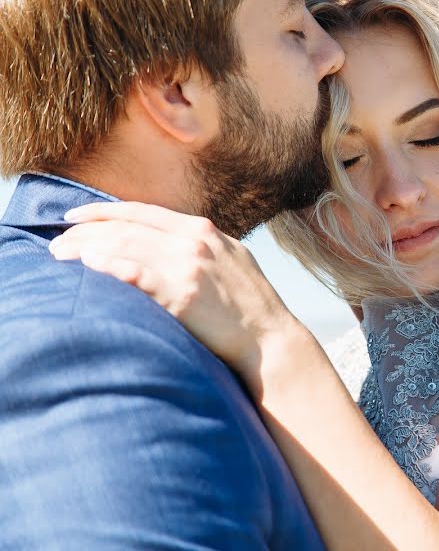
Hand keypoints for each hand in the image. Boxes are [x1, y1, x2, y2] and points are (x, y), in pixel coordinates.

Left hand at [49, 202, 297, 382]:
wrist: (270, 339)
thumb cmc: (249, 305)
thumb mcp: (229, 259)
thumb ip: (199, 245)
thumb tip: (163, 242)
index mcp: (203, 230)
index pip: (141, 212)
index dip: (102, 211)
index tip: (73, 216)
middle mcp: (195, 242)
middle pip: (127, 228)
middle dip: (84, 232)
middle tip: (55, 243)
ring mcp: (190, 267)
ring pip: (126, 246)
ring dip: (86, 249)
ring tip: (60, 256)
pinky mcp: (185, 296)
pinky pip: (139, 275)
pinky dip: (110, 266)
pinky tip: (89, 266)